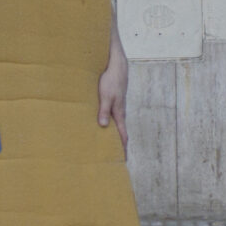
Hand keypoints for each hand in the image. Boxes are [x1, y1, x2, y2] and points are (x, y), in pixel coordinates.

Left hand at [97, 37, 128, 152]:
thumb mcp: (105, 95)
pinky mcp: (114, 101)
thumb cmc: (111, 80)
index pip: (123, 135)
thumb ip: (103, 111)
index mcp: (119, 114)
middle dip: (118, 145)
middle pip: (120, 132)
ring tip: (108, 145)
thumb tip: (102, 126)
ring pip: (116, 124)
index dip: (123, 148)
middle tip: (115, 158)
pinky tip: (104, 125)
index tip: (123, 160)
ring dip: (113, 134)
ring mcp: (117, 107)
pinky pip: (112, 116)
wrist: (117, 65)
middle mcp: (120, 112)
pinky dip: (110, 124)